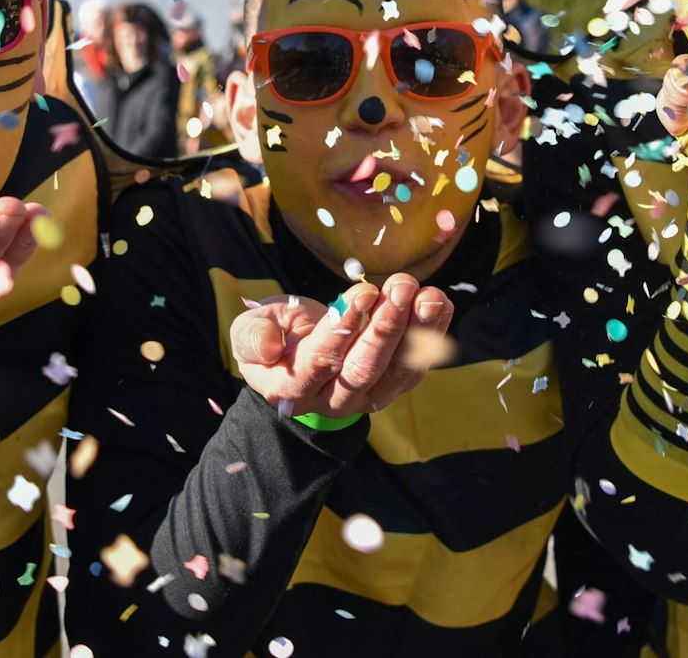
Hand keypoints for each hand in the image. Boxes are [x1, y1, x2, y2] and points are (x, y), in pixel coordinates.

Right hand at [231, 274, 454, 417]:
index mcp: (293, 388)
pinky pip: (416, 367)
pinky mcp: (391, 388)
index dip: (344, 327)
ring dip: (418, 332)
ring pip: (397, 372)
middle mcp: (332, 400)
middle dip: (386, 327)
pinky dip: (432, 335)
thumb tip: (270, 346)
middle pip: (365, 369)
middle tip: (403, 287)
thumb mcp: (247, 334)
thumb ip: (253, 336)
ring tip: (430, 295)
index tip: (364, 292)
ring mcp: (366, 399)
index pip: (322, 360)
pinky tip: (440, 304)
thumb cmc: (272, 342)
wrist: (294, 366)